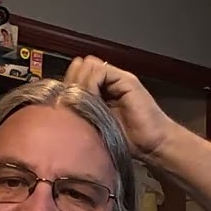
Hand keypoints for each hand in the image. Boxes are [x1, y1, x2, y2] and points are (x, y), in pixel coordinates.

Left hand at [63, 55, 181, 158]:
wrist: (150, 144)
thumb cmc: (125, 140)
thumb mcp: (94, 124)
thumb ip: (81, 110)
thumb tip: (60, 102)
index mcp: (100, 91)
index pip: (77, 74)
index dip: (66, 84)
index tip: (59, 101)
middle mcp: (108, 81)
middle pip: (81, 67)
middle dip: (71, 82)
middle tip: (67, 100)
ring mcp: (117, 78)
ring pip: (88, 66)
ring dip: (81, 82)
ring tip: (80, 101)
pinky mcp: (126, 79)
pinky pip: (100, 71)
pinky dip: (91, 83)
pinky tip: (90, 98)